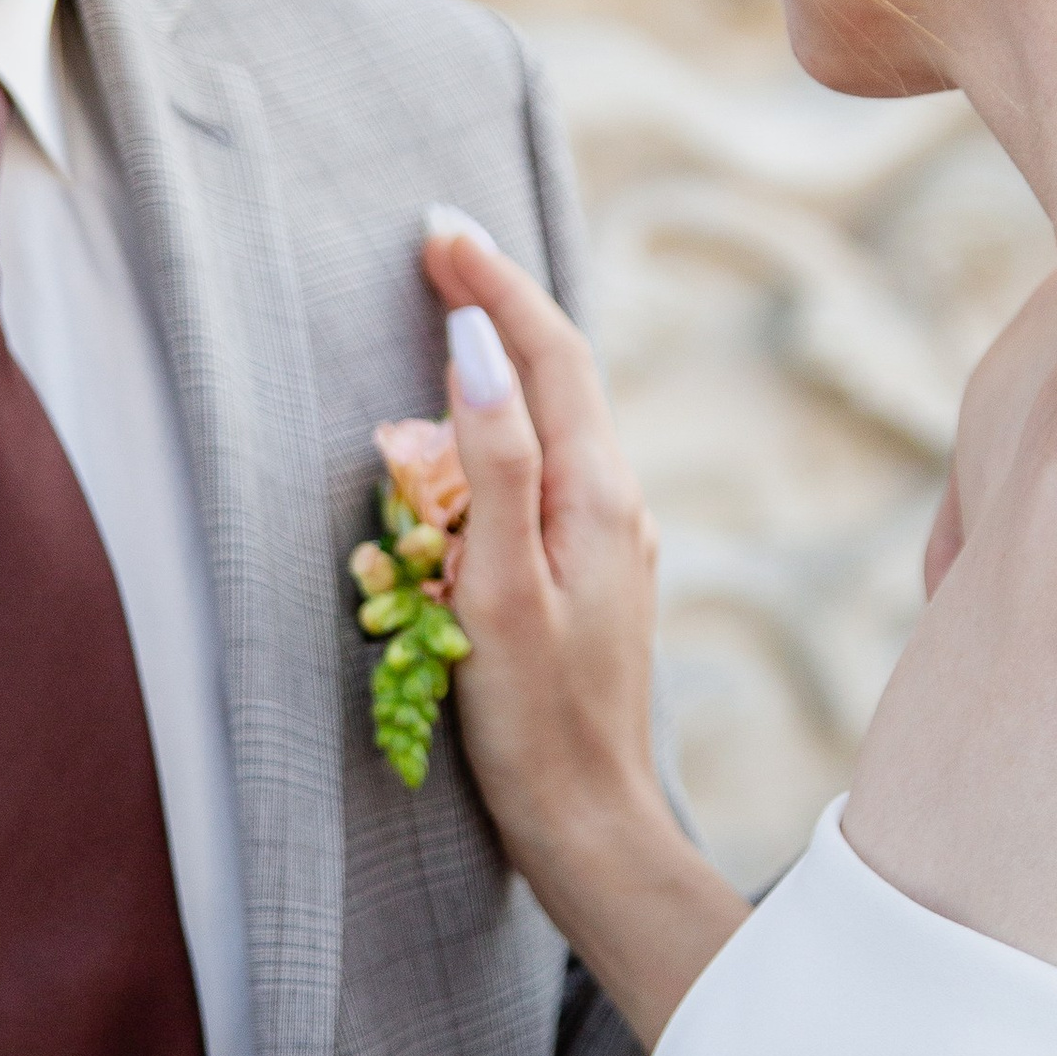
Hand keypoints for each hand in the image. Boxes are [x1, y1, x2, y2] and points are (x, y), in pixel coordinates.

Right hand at [421, 216, 745, 1046]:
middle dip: (501, 304)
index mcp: (597, 494)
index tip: (439, 230)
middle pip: (560, 375)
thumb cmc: (534, 719)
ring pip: (555, 422)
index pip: (547, 353)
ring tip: (453, 310)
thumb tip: (476, 347)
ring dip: (505, 362)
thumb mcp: (495, 587)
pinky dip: (506, 428)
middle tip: (439, 247)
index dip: (494, 284)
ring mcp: (610, 541)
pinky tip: (474, 433)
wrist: (590, 824)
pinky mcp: (590, 577)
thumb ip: (489, 463)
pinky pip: (546, 472)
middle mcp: (617, 503)